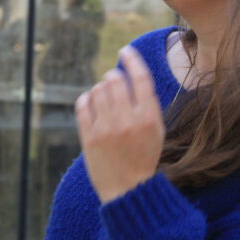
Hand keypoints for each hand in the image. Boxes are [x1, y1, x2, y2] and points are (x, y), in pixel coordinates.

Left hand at [75, 45, 165, 203]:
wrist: (128, 190)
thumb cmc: (144, 157)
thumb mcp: (156, 131)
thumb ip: (146, 104)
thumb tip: (128, 74)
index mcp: (149, 118)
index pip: (140, 78)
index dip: (132, 60)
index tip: (125, 50)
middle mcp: (128, 121)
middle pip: (115, 81)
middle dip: (113, 76)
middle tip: (113, 81)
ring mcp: (106, 129)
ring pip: (98, 90)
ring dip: (100, 88)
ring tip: (104, 97)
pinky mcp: (89, 137)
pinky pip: (83, 104)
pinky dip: (86, 99)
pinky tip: (90, 103)